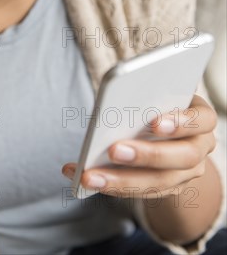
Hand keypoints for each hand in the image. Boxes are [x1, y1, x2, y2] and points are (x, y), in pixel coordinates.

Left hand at [62, 94, 216, 199]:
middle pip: (183, 157)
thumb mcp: (160, 93)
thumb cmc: (160, 101)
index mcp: (202, 118)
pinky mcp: (166, 188)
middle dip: (147, 155)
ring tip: (89, 175)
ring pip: (159, 182)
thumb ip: (148, 93)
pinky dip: (111, 186)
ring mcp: (186, 173)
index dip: (181, 122)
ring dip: (121, 180)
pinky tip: (85, 178)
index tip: (155, 122)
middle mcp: (200, 147)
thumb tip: (117, 93)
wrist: (171, 131)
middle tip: (113, 150)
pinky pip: (141, 193)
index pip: (202, 120)